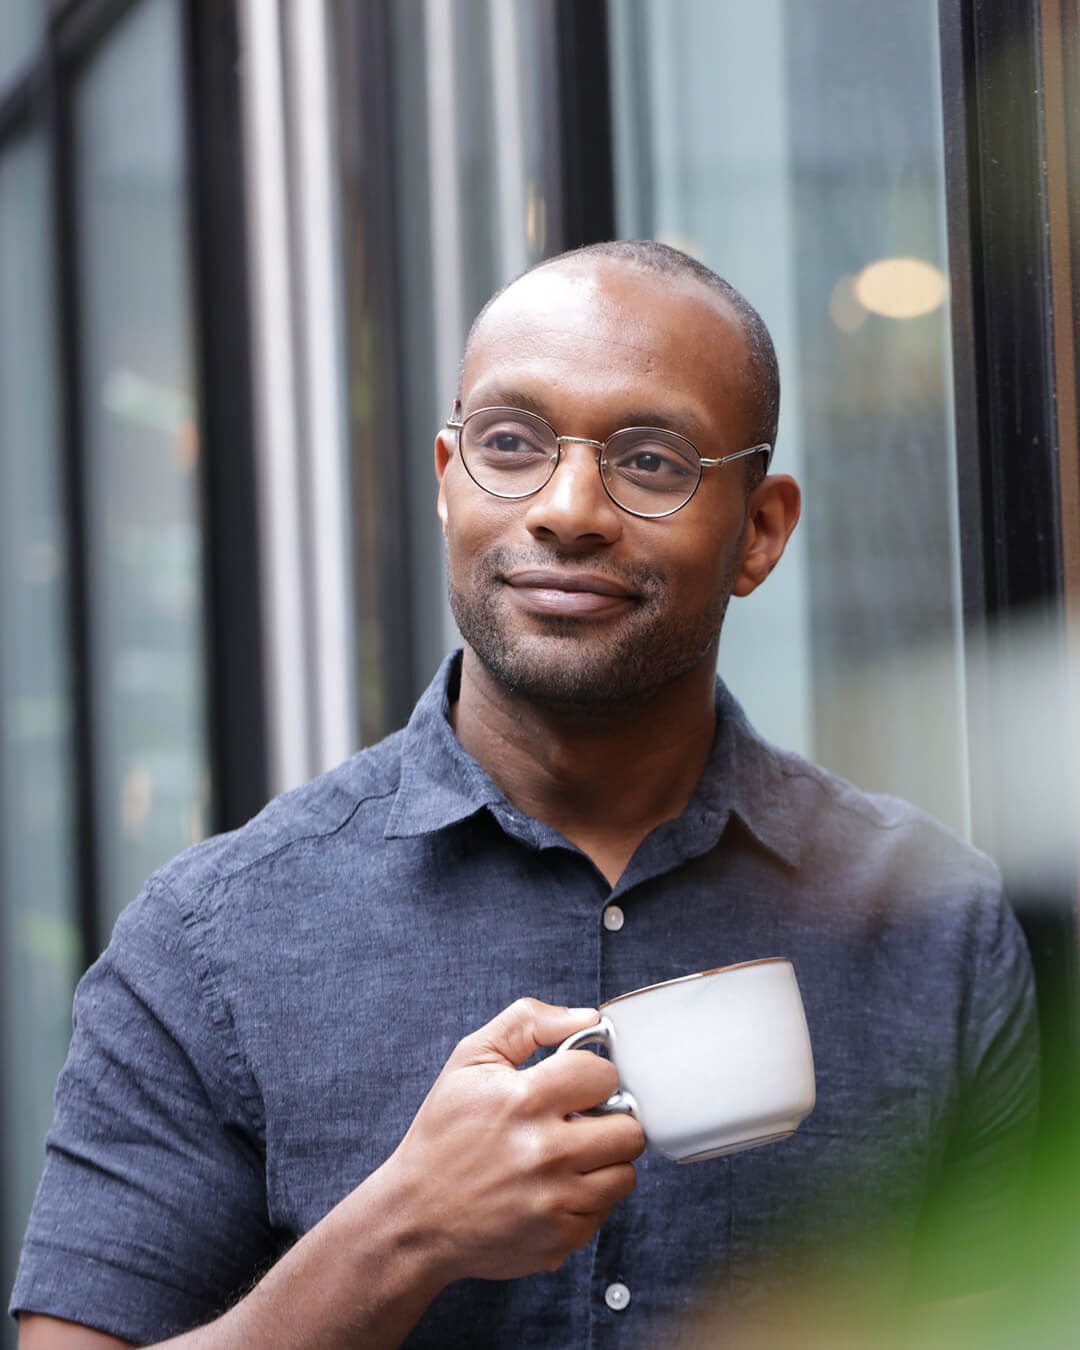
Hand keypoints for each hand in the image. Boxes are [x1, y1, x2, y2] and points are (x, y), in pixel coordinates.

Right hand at [377, 998, 644, 1282]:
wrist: (415, 1217)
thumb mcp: (470, 1060)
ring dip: (603, 1161)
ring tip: (570, 1154)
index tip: (577, 1085)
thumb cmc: (443, 1134)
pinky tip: (555, 1187)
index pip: (603, 1074)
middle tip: (580, 1121)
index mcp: (523, 1100)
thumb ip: (527, 1023)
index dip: (592, 1075)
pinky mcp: (560, 1239)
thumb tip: (587, 1018)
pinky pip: (605, 1210)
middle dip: (608, 1119)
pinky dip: (587, 1198)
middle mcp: (543, 1152)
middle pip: (628, 1128)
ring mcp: (554, 1201)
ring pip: (625, 1172)